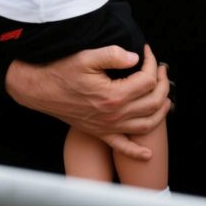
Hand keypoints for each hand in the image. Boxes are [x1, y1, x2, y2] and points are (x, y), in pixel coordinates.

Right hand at [5, 44, 170, 160]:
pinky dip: (137, 152)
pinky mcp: (99, 132)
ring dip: (161, 111)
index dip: (152, 63)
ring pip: (146, 124)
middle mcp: (114, 115)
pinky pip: (122, 147)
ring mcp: (108, 127)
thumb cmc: (62, 70)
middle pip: (153, 101)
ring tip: (165, 96)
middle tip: (161, 68)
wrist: (39, 89)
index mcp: (114, 96)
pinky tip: (148, 154)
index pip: (147, 80)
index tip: (147, 50)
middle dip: (162, 83)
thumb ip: (113, 55)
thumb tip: (135, 58)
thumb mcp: (87, 57)